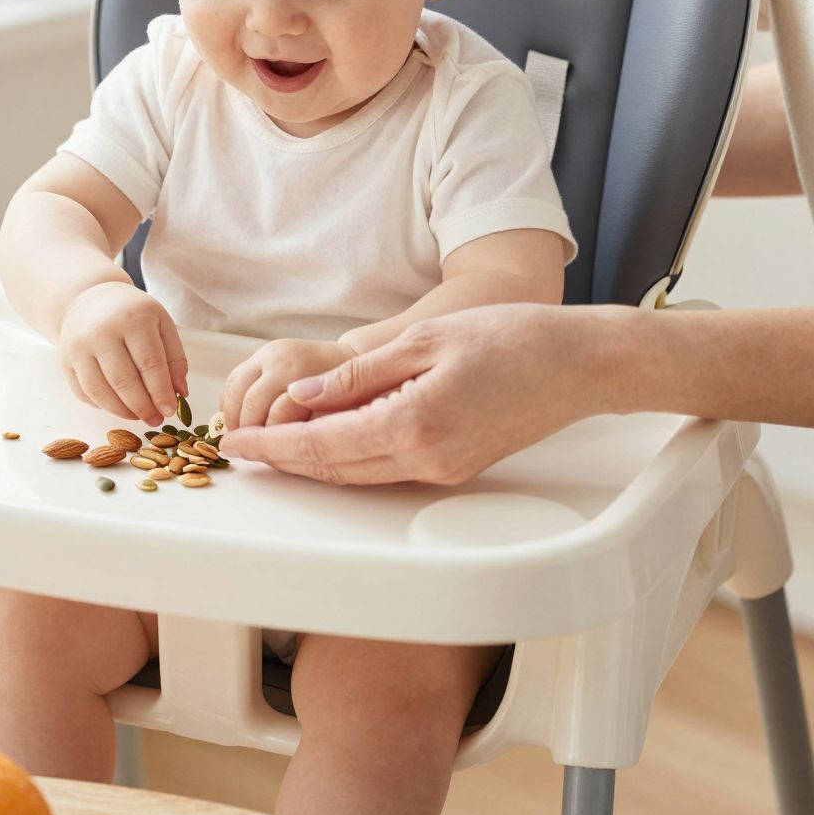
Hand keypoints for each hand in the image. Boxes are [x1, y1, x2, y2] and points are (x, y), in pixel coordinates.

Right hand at [58, 282, 188, 422]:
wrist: (91, 298)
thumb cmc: (132, 314)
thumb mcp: (161, 324)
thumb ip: (175, 358)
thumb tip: (180, 393)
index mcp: (133, 318)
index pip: (150, 364)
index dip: (161, 392)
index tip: (169, 411)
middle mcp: (102, 331)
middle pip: (124, 381)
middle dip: (142, 407)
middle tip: (155, 419)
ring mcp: (79, 346)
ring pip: (100, 391)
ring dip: (122, 412)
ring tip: (137, 416)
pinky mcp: (65, 359)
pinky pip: (83, 393)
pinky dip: (101, 405)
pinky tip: (117, 406)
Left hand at [221, 304, 626, 482]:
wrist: (577, 365)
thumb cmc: (512, 338)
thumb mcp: (425, 339)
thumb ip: (359, 372)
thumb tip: (304, 396)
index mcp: (413, 423)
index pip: (322, 445)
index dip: (272, 448)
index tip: (235, 446)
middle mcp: (425, 458)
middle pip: (334, 470)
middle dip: (282, 461)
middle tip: (240, 449)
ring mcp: (441, 470)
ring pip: (358, 476)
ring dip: (312, 465)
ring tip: (272, 448)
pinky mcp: (453, 467)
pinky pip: (385, 470)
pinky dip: (348, 461)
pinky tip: (328, 442)